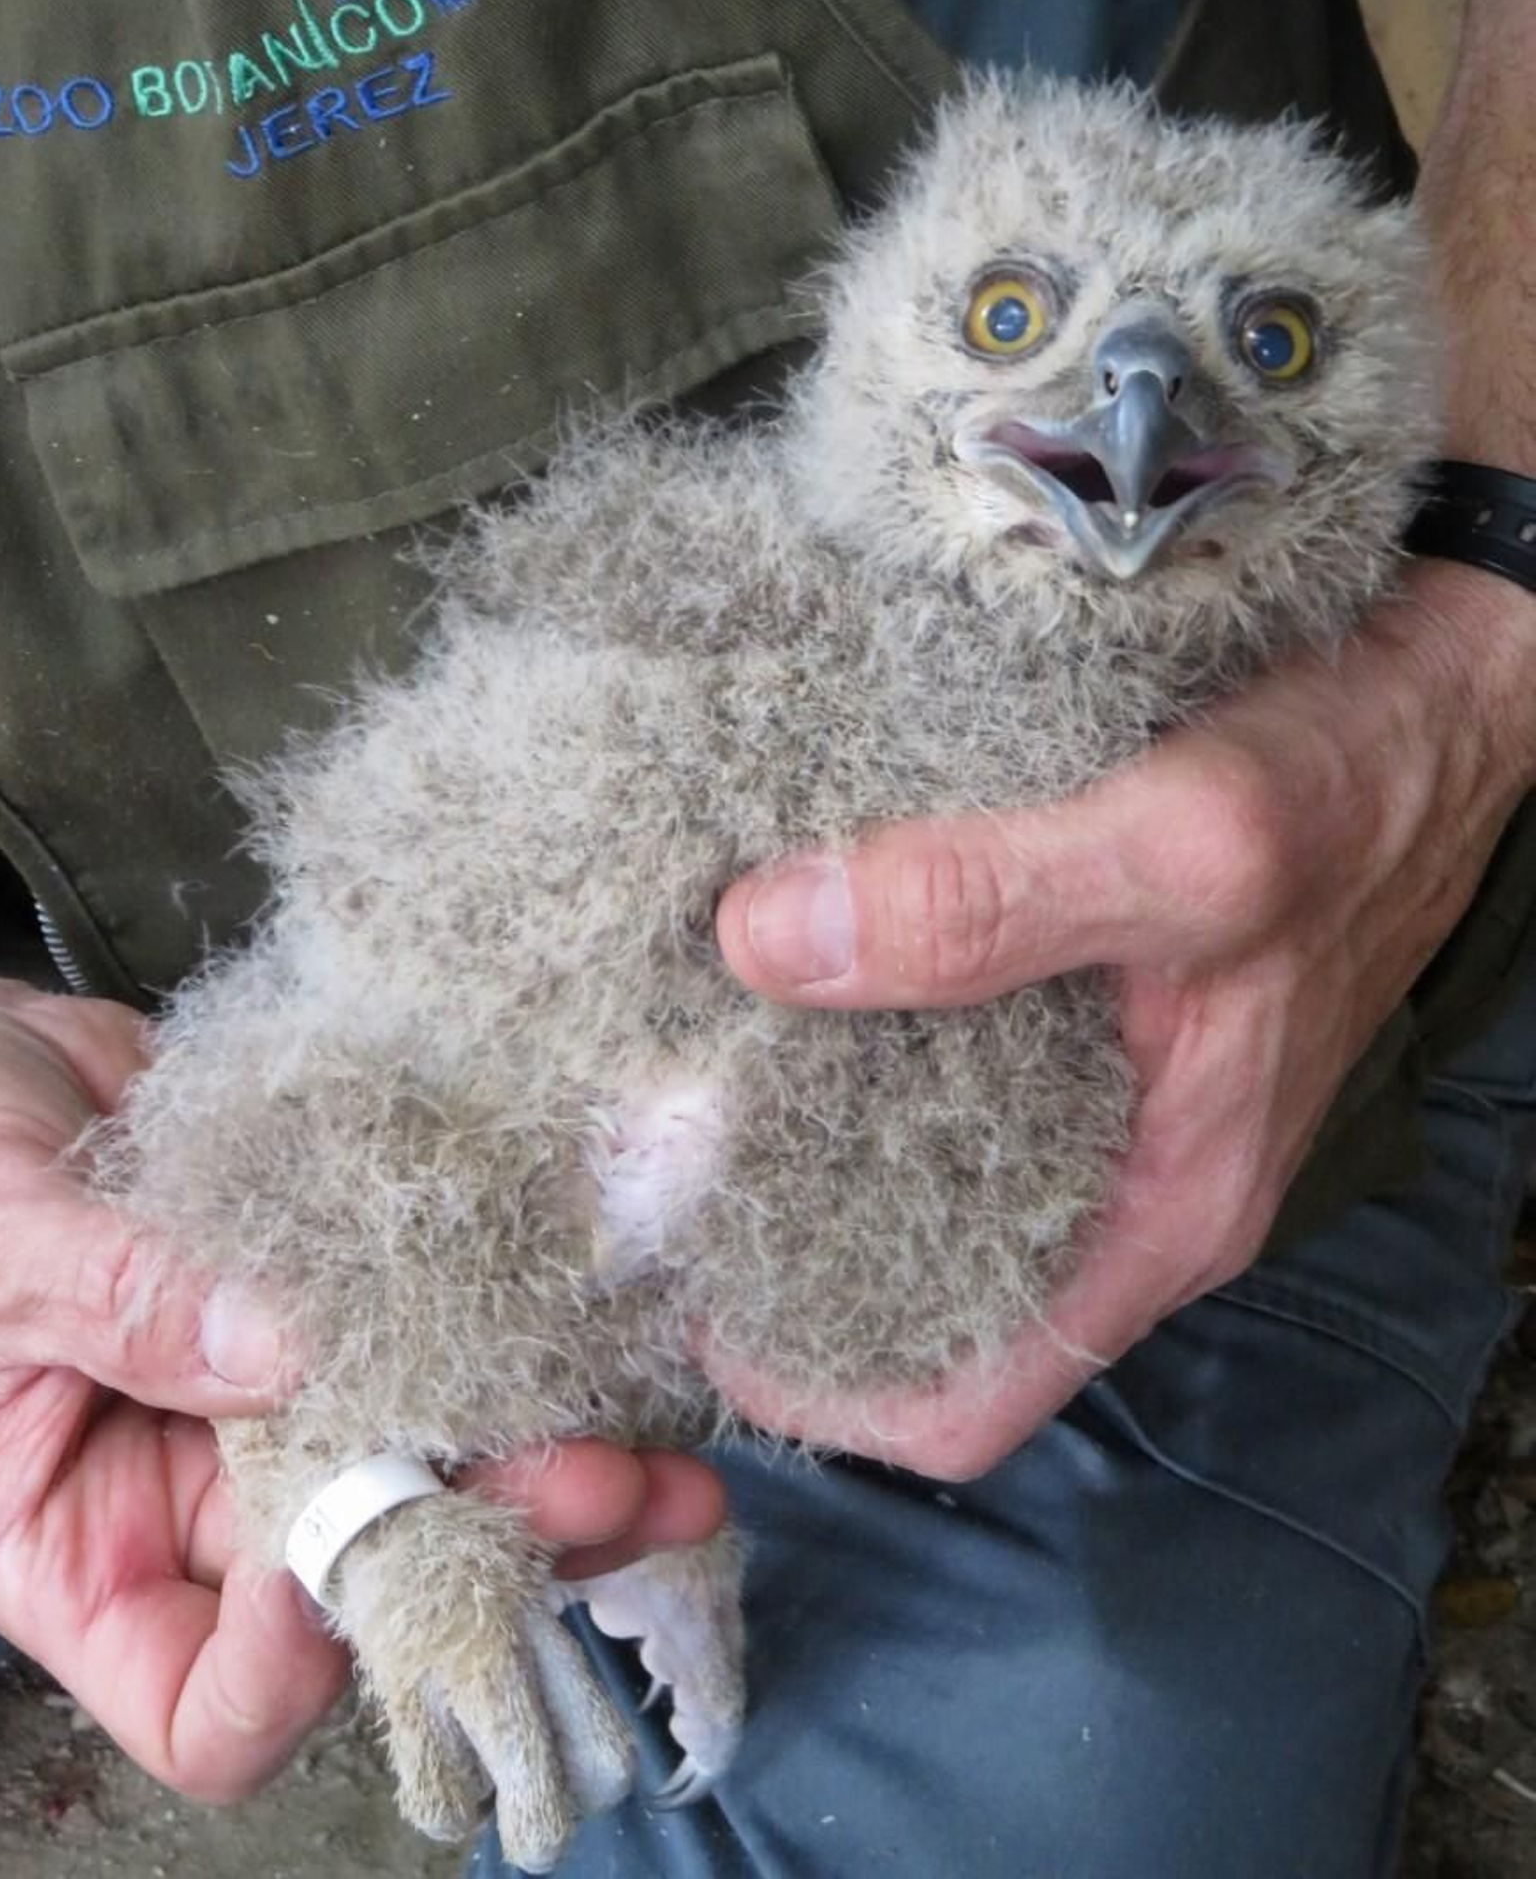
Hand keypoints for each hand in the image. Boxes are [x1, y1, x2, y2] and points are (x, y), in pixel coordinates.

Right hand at [0, 970, 722, 1799]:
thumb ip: (123, 1297)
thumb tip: (282, 1348)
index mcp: (77, 1541)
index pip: (207, 1699)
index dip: (298, 1669)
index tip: (361, 1559)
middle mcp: (193, 1488)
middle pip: (364, 1580)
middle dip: (491, 1542)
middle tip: (611, 1484)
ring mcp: (270, 1386)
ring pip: (426, 1457)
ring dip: (543, 1447)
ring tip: (658, 1429)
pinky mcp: (326, 1285)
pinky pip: (427, 1321)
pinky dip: (511, 1319)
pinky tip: (596, 1298)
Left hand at [713, 563, 1535, 1479]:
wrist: (1441, 689)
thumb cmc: (1353, 783)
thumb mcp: (1181, 844)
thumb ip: (987, 903)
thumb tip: (766, 942)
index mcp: (1163, 1207)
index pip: (967, 1399)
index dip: (818, 1384)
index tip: (688, 1299)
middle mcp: (1129, 1173)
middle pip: (921, 1282)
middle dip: (779, 1239)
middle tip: (648, 1148)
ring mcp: (1115, 1092)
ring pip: (927, 1162)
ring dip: (810, 1120)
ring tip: (686, 1048)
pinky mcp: (1097, 1004)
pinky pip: (956, 1056)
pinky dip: (866, 1023)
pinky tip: (789, 945)